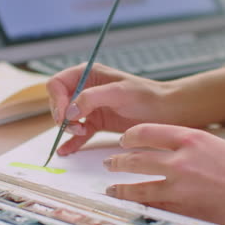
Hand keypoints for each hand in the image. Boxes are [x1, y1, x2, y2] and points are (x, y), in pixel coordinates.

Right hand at [46, 63, 165, 154]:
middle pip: (59, 102)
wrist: (166, 112)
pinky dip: (72, 141)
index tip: (65, 115)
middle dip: (62, 115)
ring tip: (81, 132)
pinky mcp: (97, 123)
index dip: (57, 99)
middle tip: (74, 126)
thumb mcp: (119, 92)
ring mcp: (91, 107)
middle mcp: (86, 89)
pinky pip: (78, 133)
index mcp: (89, 74)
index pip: (58, 83)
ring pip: (67, 118)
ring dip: (68, 128)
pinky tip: (65, 151)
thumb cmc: (146, 96)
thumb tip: (70, 111)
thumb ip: (91, 98)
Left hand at [104, 123, 224, 224]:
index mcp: (189, 137)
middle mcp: (180, 159)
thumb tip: (165, 148)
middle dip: (118, 160)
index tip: (124, 140)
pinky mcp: (182, 206)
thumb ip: (186, 144)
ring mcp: (179, 184)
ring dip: (120, 185)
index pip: (146, 131)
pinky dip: (137, 203)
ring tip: (111, 185)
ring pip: (137, 183)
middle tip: (111, 162)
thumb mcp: (214, 143)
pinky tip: (129, 202)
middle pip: (135, 157)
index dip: (129, 136)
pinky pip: (151, 204)